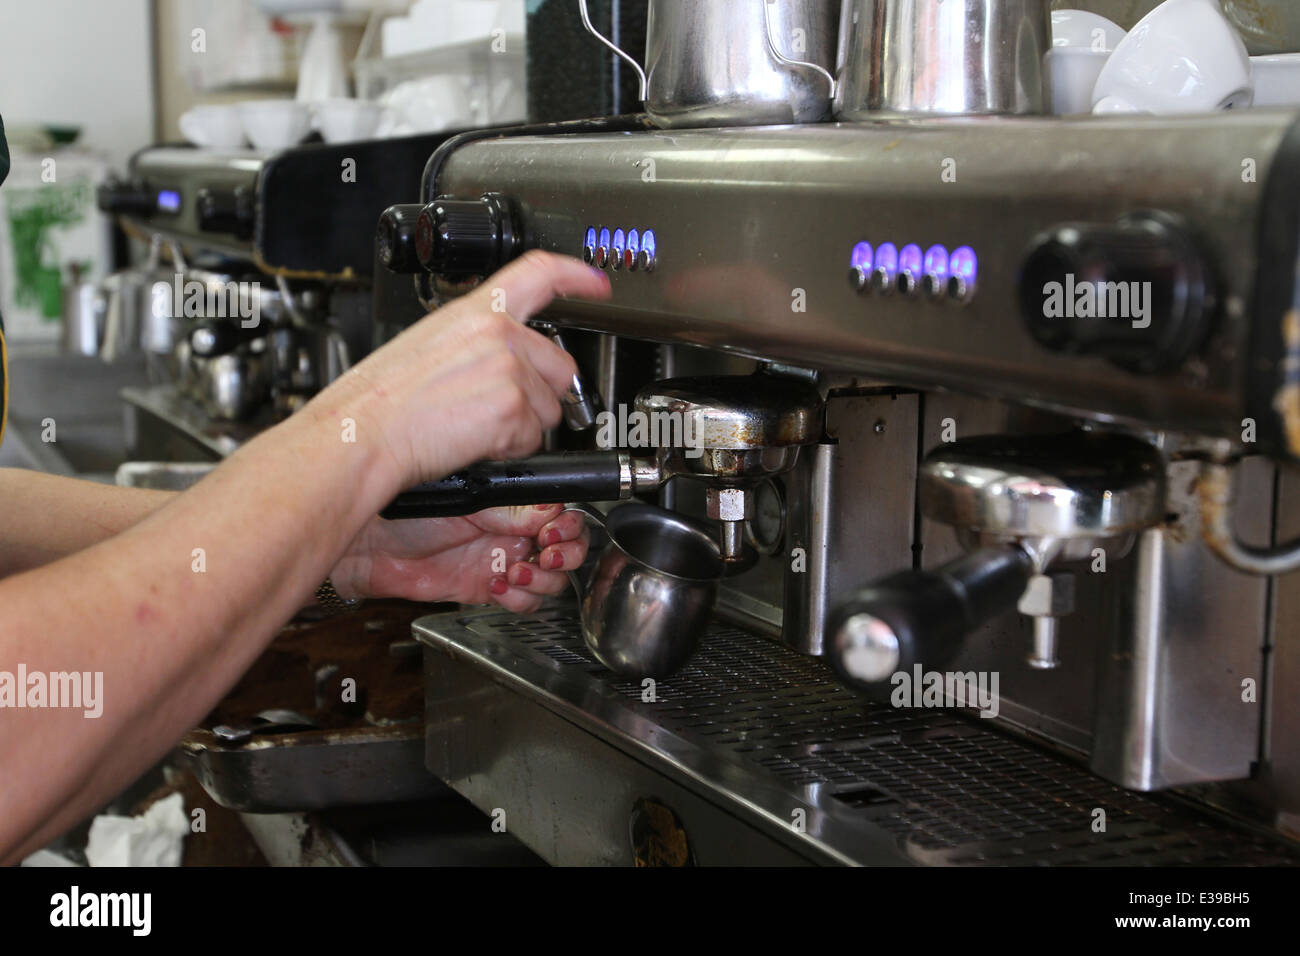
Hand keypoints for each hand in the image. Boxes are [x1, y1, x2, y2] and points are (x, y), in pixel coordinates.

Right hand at [307, 250, 610, 495]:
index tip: (595, 281)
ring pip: (550, 406)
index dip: (576, 275)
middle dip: (540, 394)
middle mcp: (497, 332)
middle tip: (495, 410)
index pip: (538, 274)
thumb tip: (506, 361)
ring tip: (474, 426)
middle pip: (559, 364)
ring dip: (522, 425)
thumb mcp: (428, 347)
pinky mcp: (512, 405)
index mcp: (473, 311)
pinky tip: (473, 441)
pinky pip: (534, 436)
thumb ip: (476, 344)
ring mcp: (508, 367)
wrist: (361, 433)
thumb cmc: (380, 402)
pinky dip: (510, 448)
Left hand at [328, 502, 589, 612]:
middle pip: (568, 547)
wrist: (372, 546)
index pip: (562, 512)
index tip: (552, 531)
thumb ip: (511, 507)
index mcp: (513, 501)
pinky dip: (521, 598)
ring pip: (552, 578)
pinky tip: (499, 584)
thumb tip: (550, 511)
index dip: (567, 526)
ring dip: (543, 579)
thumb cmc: (407, 510)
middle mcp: (513, 530)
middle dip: (566, 553)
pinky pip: (526, 601)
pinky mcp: (488, 588)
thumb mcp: (468, 500)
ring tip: (516, 570)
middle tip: (546, 553)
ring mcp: (502, 559)